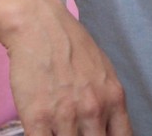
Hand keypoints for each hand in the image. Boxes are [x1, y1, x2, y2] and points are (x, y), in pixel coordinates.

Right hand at [4, 0, 131, 135]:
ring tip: (60, 130)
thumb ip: (109, 101)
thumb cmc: (71, 46)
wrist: (39, 26)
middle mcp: (94, 109)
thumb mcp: (104, 72)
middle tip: (78, 133)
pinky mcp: (37, 119)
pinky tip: (44, 133)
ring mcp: (66, 115)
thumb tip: (111, 126)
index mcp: (114, 98)